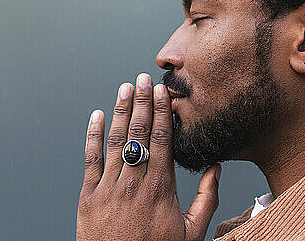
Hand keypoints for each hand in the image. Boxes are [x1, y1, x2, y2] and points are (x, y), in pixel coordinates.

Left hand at [76, 73, 220, 240]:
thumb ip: (206, 199)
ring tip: (124, 89)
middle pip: (139, 132)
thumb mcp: (192, 233)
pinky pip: (91, 159)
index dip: (161, 111)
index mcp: (160, 188)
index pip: (162, 139)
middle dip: (142, 102)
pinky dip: (93, 135)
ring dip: (120, 111)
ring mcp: (109, 187)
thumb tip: (216, 168)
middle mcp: (134, 182)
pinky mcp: (88, 196)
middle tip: (143, 78)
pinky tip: (96, 117)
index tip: (161, 91)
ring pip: (116, 140)